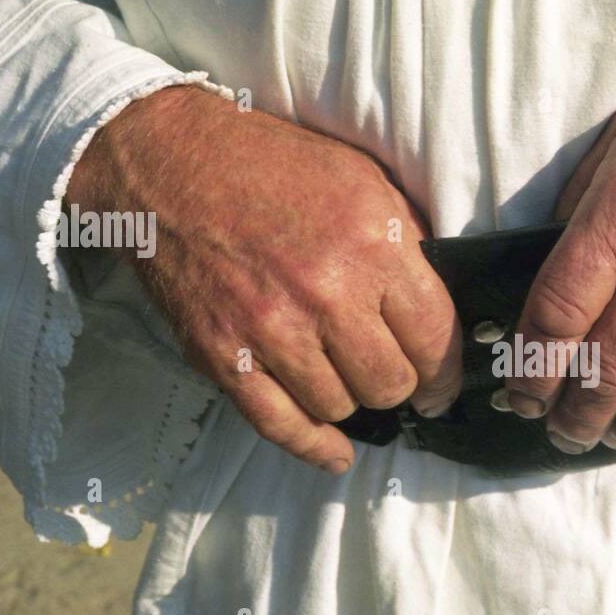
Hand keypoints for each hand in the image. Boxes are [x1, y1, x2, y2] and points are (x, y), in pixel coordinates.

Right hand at [67, 85, 460, 472]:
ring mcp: (271, 330)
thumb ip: (407, 242)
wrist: (169, 162)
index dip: (446, 370)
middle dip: (399, 384)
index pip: (435, 338)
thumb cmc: (272, 166)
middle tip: (391, 373)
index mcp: (372, 245)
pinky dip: (314, 447)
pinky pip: (280, 425)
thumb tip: (439, 304)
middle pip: (390, 384)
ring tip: (344, 375)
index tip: (442, 380)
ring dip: (349, 398)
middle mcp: (326, 293)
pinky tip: (336, 452)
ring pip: (341, 408)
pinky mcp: (223, 355)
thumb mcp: (363, 180)